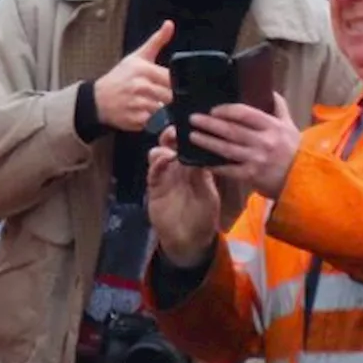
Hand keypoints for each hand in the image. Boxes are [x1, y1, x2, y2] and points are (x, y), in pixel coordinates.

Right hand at [94, 20, 174, 130]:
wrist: (98, 99)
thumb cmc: (120, 77)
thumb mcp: (137, 57)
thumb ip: (157, 41)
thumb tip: (170, 24)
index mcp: (144, 70)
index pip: (172, 79)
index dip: (175, 84)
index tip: (171, 85)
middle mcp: (140, 87)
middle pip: (170, 96)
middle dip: (170, 98)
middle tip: (164, 97)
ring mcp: (136, 104)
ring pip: (163, 109)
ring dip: (163, 110)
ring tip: (154, 105)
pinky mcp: (134, 120)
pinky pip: (154, 122)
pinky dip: (154, 121)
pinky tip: (147, 114)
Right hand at [146, 141, 218, 267]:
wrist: (190, 239)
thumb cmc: (204, 216)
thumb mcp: (209, 193)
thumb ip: (203, 175)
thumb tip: (203, 151)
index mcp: (195, 166)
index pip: (190, 144)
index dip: (189, 133)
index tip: (193, 123)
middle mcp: (179, 167)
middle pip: (171, 144)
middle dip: (173, 133)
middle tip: (177, 129)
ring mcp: (165, 176)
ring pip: (159, 153)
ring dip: (164, 146)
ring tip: (171, 146)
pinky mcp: (155, 186)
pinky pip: (153, 171)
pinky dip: (157, 163)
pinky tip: (164, 160)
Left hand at [185, 92, 302, 198]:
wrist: (304, 180)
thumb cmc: (294, 151)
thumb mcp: (290, 126)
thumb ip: (279, 108)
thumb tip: (269, 91)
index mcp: (273, 127)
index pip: (245, 114)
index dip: (226, 110)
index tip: (213, 109)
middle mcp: (264, 142)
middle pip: (231, 130)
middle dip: (209, 124)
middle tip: (193, 119)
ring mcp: (257, 160)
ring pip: (226, 149)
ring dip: (207, 142)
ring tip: (192, 136)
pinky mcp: (251, 176)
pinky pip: (229, 169)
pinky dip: (215, 165)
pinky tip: (203, 161)